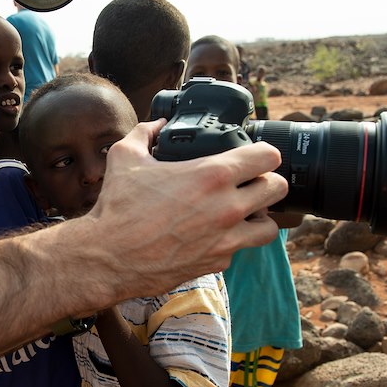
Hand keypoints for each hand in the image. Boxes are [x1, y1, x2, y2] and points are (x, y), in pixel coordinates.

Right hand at [76, 119, 286, 300]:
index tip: (252, 155)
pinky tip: (212, 235)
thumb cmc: (117, 207)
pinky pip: (240, 249)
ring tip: (241, 213)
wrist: (108, 257)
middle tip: (250, 182)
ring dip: (259, 217)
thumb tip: (157, 124)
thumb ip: (145, 132)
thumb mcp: (125, 156)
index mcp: (211, 175)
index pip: (267, 157)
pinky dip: (231, 241)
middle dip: (267, 182)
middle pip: (278, 189)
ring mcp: (226, 239)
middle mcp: (227, 207)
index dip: (262, 152)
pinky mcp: (217, 262)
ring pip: (270, 227)